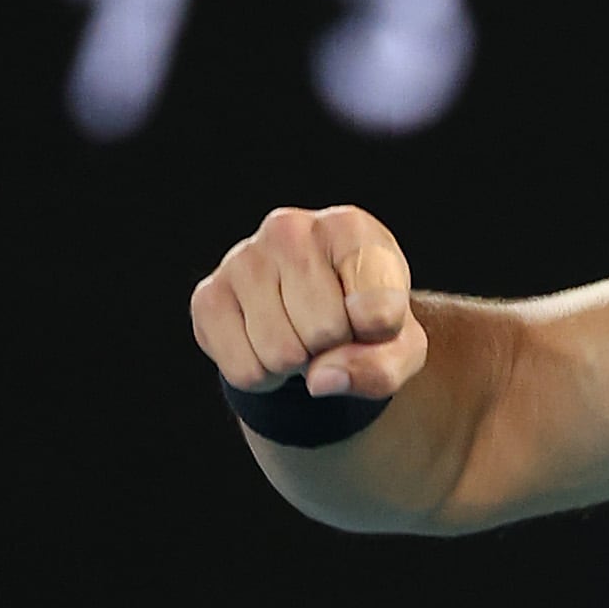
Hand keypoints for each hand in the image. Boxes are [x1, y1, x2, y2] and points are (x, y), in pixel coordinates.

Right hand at [191, 205, 425, 399]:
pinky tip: (270, 342)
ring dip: (298, 364)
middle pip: (325, 332)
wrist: (319, 312)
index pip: (377, 310)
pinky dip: (264, 376)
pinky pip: (244, 370)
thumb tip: (319, 379)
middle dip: (335, 348)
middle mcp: (290, 230)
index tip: (377, 317)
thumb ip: (382, 366)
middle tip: (333, 328)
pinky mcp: (208, 296)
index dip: (381, 334)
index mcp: (350, 228)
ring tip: (302, 333)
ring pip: (280, 354)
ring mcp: (242, 260)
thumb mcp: (400, 345)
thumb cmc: (368, 321)